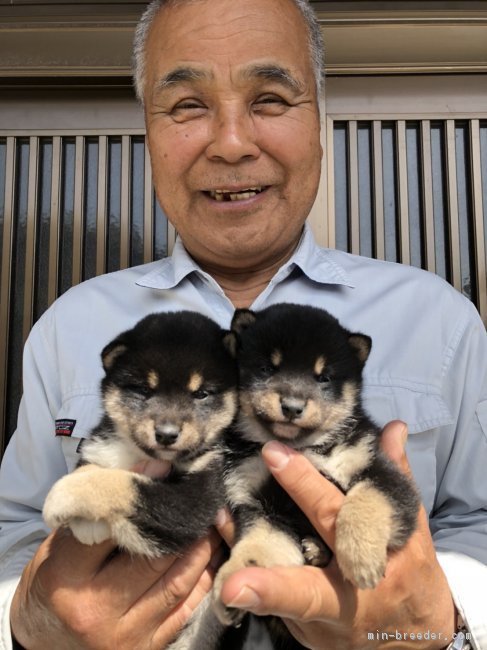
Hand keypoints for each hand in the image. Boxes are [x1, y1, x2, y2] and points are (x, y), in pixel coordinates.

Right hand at [11, 460, 220, 648]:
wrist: (47, 634)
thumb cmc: (57, 577)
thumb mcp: (64, 537)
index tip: (165, 470)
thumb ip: (102, 504)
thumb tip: (153, 467)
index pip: (114, 528)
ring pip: (178, 582)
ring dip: (203, 548)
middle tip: (202, 497)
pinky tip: (211, 554)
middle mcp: (96, 611)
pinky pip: (186, 608)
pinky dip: (203, 578)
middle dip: (184, 524)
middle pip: (155, 557)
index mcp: (68, 577)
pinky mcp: (145, 649)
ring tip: (213, 521)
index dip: (142, 497)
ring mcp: (123, 636)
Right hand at [216, 421, 455, 648]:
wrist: (416, 635)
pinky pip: (403, 494)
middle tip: (274, 455)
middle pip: (332, 523)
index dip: (266, 589)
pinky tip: (393, 434)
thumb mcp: (311, 625)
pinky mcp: (415, 537)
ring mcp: (394, 554)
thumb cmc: (349, 627)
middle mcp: (363, 576)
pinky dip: (395, 463)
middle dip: (304, 486)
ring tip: (347, 434)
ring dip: (355, 467)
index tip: (234, 585)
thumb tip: (227, 523)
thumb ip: (272, 585)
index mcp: (333, 604)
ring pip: (372, 504)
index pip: (298, 594)